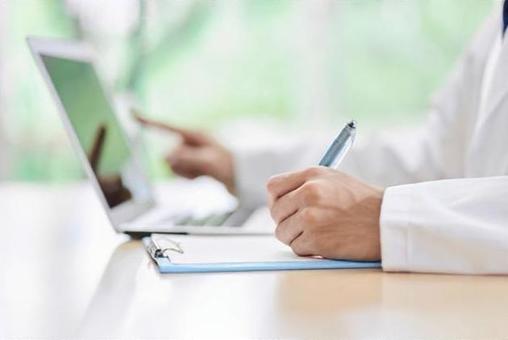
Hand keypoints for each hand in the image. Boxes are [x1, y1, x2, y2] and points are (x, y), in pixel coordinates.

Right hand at [134, 113, 235, 193]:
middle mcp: (189, 142)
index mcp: (194, 134)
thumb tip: (164, 156)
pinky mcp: (192, 165)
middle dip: (179, 164)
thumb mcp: (207, 161)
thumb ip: (184, 158)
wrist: (242, 177)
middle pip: (168, 154)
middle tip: (200, 167)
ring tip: (203, 173)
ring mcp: (190, 154)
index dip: (147, 121)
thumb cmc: (229, 165)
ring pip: (172, 166)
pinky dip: (188, 178)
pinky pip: (179, 173)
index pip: (165, 126)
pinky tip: (202, 177)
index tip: (131, 113)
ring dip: (184, 172)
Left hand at [267, 166, 382, 260]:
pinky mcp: (316, 239)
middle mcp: (309, 193)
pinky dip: (307, 249)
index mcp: (312, 175)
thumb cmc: (363, 203)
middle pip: (276, 212)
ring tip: (319, 233)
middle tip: (303, 226)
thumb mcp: (334, 180)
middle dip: (286, 221)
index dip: (276, 200)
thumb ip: (305, 185)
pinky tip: (326, 242)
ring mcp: (311, 217)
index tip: (284, 208)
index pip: (273, 187)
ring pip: (283, 232)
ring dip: (296, 237)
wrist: (388, 223)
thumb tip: (279, 200)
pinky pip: (296, 248)